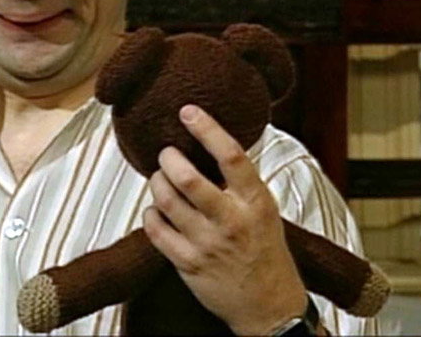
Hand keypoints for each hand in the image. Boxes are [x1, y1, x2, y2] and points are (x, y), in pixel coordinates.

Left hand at [142, 105, 306, 335]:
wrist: (270, 308)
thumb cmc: (266, 251)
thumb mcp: (264, 210)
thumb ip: (240, 182)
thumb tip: (212, 142)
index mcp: (255, 202)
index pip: (231, 156)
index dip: (207, 129)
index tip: (188, 112)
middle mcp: (231, 221)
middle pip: (188, 179)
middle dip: (169, 158)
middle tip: (167, 153)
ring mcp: (207, 244)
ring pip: (166, 200)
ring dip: (157, 182)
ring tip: (161, 178)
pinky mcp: (187, 263)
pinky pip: (155, 229)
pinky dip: (150, 213)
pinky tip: (157, 210)